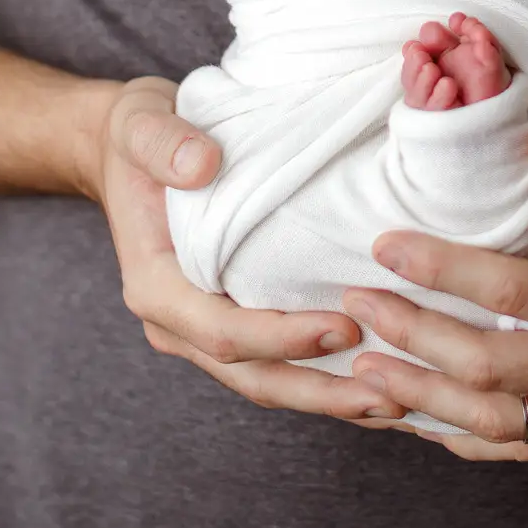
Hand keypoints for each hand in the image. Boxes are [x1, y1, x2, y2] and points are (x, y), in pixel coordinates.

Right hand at [89, 76, 405, 421]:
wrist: (130, 149)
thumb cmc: (139, 135)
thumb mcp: (140, 124)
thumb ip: (162, 143)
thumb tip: (201, 164)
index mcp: (156, 286)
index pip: (223, 332)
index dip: (284, 337)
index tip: (345, 327)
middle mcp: (178, 321)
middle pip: (254, 376)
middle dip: (320, 391)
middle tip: (388, 394)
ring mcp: (206, 328)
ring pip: (270, 379)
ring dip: (330, 395)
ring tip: (397, 402)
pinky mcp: (233, 319)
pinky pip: (281, 361)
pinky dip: (327, 376)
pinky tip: (380, 378)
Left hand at [337, 126, 527, 457]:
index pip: (514, 294)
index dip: (442, 269)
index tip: (384, 245)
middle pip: (493, 371)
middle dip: (413, 337)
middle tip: (355, 303)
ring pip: (504, 425)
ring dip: (426, 401)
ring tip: (364, 370)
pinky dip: (470, 437)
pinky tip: (421, 415)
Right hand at [400, 12, 509, 108]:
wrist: (503, 115)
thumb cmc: (494, 84)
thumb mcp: (490, 56)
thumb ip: (477, 35)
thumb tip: (456, 18)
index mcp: (444, 54)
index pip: (423, 43)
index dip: (426, 37)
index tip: (433, 35)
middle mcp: (434, 73)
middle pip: (412, 63)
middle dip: (414, 57)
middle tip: (422, 54)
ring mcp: (431, 95)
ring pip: (413, 86)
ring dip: (418, 77)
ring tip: (431, 69)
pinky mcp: (434, 115)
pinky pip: (425, 107)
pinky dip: (435, 96)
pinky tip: (448, 86)